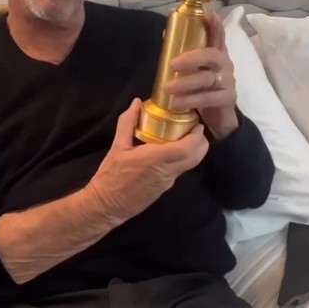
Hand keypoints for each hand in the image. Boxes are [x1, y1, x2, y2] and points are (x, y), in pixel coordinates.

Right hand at [85, 98, 208, 223]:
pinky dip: (184, 158)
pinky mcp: (165, 188)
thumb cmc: (111, 175)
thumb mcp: (117, 146)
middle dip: (201, 142)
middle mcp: (167, 171)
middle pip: (196, 157)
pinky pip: (180, 170)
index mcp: (156, 159)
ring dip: (194, 150)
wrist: (107, 205)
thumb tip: (137, 102)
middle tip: (195, 129)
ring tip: (185, 136)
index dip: (197, 136)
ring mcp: (168, 182)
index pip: (187, 148)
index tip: (196, 124)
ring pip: (190, 165)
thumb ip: (128, 122)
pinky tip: (173, 150)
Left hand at [162, 11, 238, 139]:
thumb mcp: (194, 71)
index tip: (210, 14)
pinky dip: (191, 100)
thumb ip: (183, 54)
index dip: (215, 26)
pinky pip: (208, 98)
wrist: (219, 117)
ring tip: (167, 88)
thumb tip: (165, 34)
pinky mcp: (228, 98)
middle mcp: (226, 64)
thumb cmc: (203, 89)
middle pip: (211, 55)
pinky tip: (177, 103)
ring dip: (185, 83)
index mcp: (217, 54)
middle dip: (191, 58)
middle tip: (171, 64)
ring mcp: (229, 81)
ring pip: (207, 79)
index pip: (218, 36)